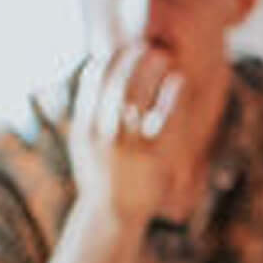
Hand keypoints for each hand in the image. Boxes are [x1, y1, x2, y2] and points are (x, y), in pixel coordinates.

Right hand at [70, 44, 183, 229]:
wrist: (112, 217)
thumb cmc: (101, 176)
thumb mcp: (84, 145)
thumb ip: (88, 112)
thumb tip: (96, 73)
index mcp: (83, 129)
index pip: (92, 82)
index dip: (108, 60)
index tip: (119, 47)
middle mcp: (102, 136)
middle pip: (115, 84)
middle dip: (130, 59)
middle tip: (145, 45)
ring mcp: (127, 148)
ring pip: (136, 97)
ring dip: (150, 70)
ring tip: (162, 55)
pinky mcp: (153, 160)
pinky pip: (165, 120)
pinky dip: (172, 96)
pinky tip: (179, 81)